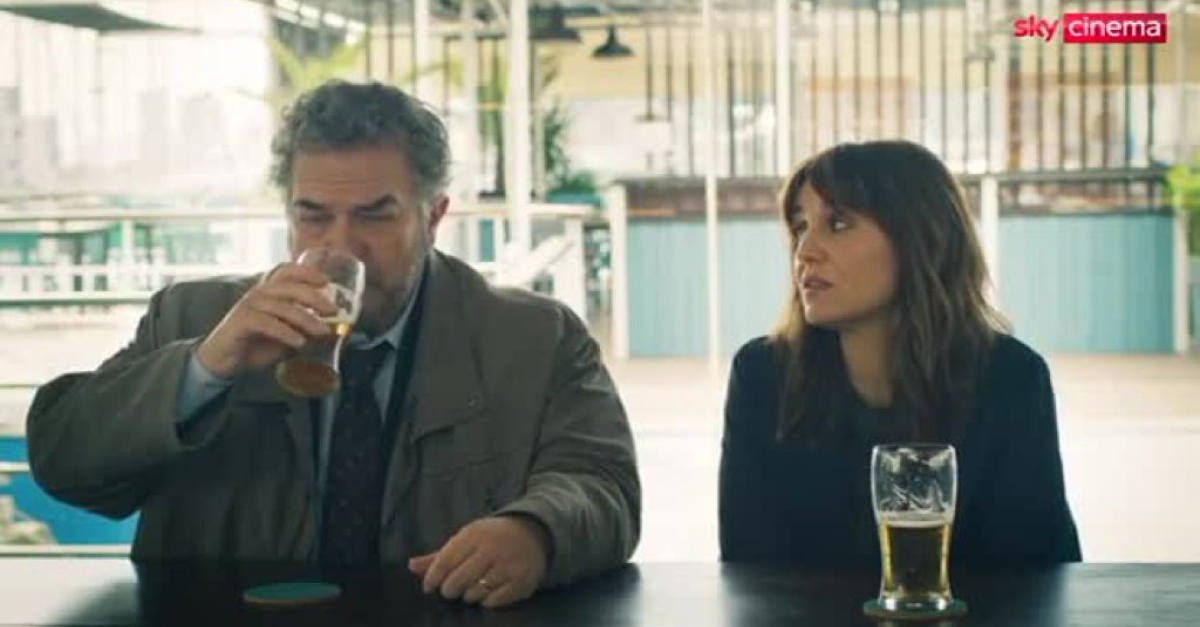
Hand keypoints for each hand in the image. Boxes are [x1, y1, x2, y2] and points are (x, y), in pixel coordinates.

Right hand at [195, 263, 336, 378]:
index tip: (326, 281)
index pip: (286, 271)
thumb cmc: (256, 344)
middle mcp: (258, 294)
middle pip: (289, 286)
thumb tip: (332, 329)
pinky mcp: (241, 322)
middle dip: (314, 296)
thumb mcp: (286, 336)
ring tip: (322, 331)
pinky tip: (299, 342)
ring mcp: (248, 306)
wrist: (225, 361)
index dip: (306, 272)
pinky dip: (286, 332)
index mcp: (269, 292)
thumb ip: (303, 329)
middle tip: (332, 310)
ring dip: (305, 318)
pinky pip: (267, 323)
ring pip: (281, 306)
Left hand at [408, 516, 550, 608]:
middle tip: (451, 589)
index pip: (445, 561)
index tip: (429, 587)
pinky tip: (487, 592)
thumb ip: (439, 555)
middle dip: (449, 590)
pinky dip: (486, 601)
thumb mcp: (467, 538)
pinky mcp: (521, 581)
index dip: (432, 578)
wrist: (534, 534)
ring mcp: (507, 566)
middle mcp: (491, 549)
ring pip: (474, 593)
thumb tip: (410, 566)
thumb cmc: (492, 537)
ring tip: (472, 588)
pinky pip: (493, 601)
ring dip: (468, 595)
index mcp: (474, 535)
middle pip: (457, 581)